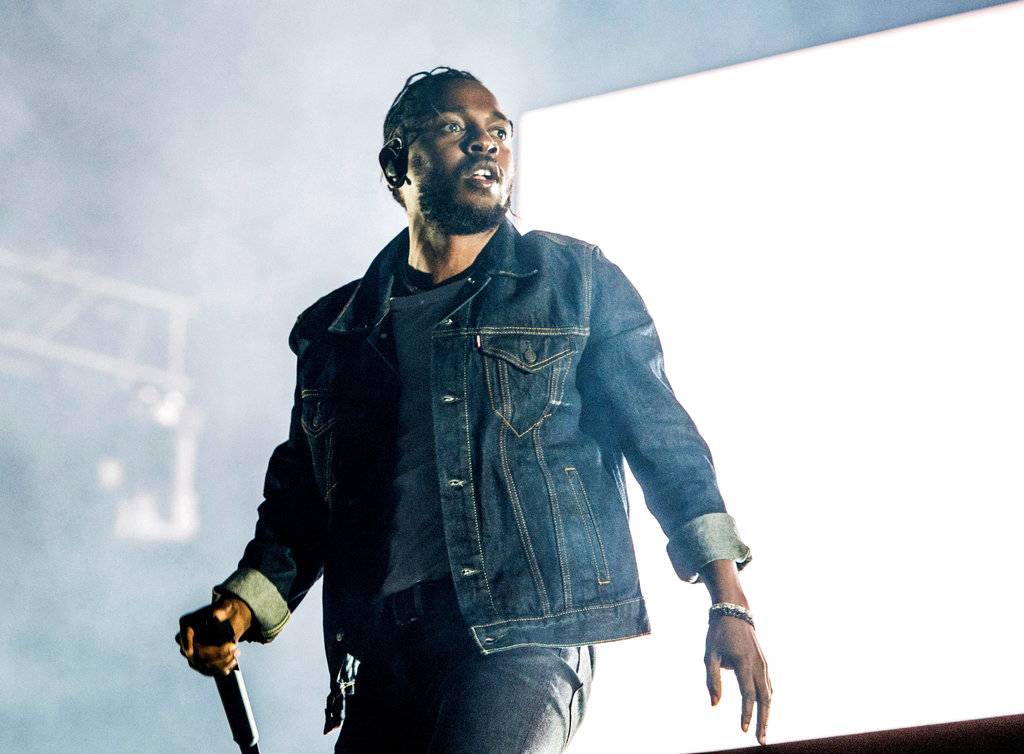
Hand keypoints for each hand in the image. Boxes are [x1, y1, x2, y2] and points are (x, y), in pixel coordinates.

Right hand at [176, 597, 252, 675]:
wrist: (230, 621)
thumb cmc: (226, 611)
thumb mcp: (226, 607)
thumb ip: (221, 610)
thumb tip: (216, 615)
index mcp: (188, 624)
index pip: (184, 635)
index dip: (186, 644)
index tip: (190, 652)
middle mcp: (186, 641)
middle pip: (196, 654)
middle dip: (216, 653)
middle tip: (234, 647)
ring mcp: (191, 654)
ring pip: (203, 665)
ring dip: (222, 662)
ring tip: (236, 652)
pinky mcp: (199, 664)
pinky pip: (208, 671)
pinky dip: (221, 669)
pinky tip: (233, 661)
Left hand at [704, 614, 770, 744]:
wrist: (734, 611)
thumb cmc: (718, 633)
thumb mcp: (709, 654)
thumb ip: (712, 680)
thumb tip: (714, 704)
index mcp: (744, 663)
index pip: (748, 695)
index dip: (746, 714)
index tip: (744, 730)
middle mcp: (758, 665)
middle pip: (764, 699)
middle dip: (763, 722)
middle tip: (761, 741)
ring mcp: (764, 664)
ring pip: (769, 694)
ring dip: (767, 714)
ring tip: (762, 732)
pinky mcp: (764, 663)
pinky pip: (768, 686)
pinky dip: (768, 701)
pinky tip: (764, 712)